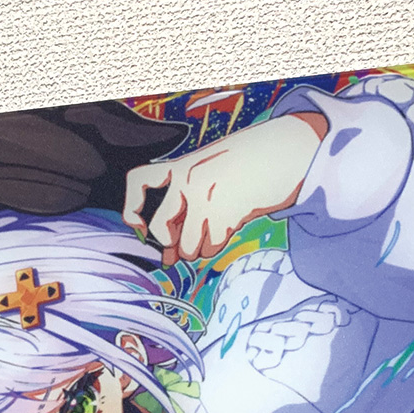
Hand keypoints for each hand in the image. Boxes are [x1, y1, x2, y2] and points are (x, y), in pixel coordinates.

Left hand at [123, 112, 326, 266]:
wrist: (281, 152)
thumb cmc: (240, 170)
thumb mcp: (207, 182)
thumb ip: (185, 213)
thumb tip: (167, 259)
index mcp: (179, 166)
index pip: (138, 181)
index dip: (132, 207)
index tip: (139, 224)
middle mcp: (187, 179)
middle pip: (159, 229)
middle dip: (171, 244)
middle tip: (187, 238)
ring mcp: (205, 197)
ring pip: (186, 248)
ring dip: (200, 248)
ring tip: (215, 228)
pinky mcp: (225, 214)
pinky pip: (210, 248)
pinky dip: (218, 245)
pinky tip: (229, 225)